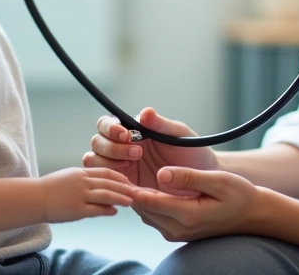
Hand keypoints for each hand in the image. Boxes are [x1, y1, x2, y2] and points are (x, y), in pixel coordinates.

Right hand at [37, 167, 135, 223]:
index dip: (120, 177)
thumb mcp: (68, 177)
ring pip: (106, 195)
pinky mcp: (76, 209)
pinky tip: (114, 212)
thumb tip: (99, 186)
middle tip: (136, 191)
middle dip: (125, 187)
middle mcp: (82, 182)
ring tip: (131, 201)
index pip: (106, 172)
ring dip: (120, 198)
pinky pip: (96, 210)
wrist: (34, 197)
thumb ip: (84, 180)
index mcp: (81, 173)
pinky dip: (107, 210)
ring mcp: (80, 196)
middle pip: (109, 183)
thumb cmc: (50, 188)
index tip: (129, 181)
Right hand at [83, 107, 218, 189]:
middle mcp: (122, 148)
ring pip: (94, 162)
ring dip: (107, 163)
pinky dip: (111, 182)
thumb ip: (161, 124)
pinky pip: (107, 184)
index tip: (125, 134)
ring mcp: (122, 168)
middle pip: (97, 143)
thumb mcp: (179, 135)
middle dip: (111, 147)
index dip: (110, 128)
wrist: (203, 181)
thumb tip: (145, 112)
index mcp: (133, 131)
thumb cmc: (193, 152)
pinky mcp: (125, 187)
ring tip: (130, 168)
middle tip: (136, 154)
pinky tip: (130, 184)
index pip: (107, 125)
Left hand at [132, 166, 264, 241]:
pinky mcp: (175, 231)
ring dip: (136, 194)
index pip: (148, 201)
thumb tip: (161, 173)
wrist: (252, 215)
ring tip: (129, 169)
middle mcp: (178, 229)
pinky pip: (152, 215)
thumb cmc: (239, 194)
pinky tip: (145, 182)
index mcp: (188, 215)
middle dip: (129, 188)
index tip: (120, 165)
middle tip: (119, 162)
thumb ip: (189, 177)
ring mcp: (175, 232)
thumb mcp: (218, 181)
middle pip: (141, 207)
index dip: (131, 184)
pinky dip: (146, 200)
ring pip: (144, 212)